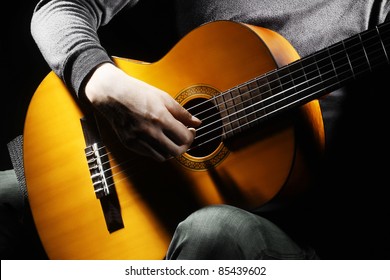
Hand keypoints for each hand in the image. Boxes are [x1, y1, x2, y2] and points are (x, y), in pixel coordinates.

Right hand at [84, 63, 200, 160]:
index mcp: (160, 118)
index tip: (191, 131)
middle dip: (184, 146)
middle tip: (184, 138)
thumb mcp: (163, 98)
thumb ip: (182, 113)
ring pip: (163, 156)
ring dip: (171, 151)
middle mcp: (150, 131)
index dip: (191, 136)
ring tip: (172, 140)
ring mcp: (138, 139)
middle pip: (176, 151)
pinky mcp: (129, 144)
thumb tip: (197, 123)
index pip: (184, 137)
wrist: (112, 94)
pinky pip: (149, 155)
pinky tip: (159, 141)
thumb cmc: (138, 92)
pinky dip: (158, 151)